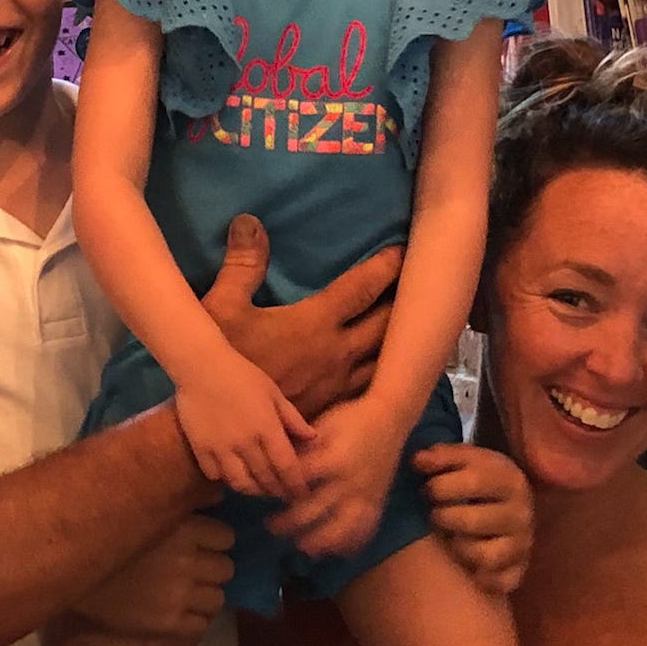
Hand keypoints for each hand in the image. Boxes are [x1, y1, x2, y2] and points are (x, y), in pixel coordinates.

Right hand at [72, 516, 233, 639]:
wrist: (69, 574)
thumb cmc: (106, 534)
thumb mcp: (143, 509)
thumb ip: (183, 501)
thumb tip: (219, 495)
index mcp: (183, 529)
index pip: (226, 537)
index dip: (213, 540)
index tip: (199, 542)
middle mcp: (187, 561)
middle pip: (226, 568)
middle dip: (211, 567)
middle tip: (192, 567)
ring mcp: (180, 595)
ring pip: (218, 598)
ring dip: (205, 593)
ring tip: (185, 590)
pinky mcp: (170, 623)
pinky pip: (202, 623)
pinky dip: (193, 617)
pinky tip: (177, 610)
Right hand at [177, 350, 313, 498]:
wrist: (200, 366)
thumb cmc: (241, 374)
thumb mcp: (273, 392)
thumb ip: (292, 418)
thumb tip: (313, 438)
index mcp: (267, 429)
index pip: (287, 467)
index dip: (296, 484)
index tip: (302, 492)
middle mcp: (245, 444)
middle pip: (265, 479)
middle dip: (277, 491)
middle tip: (283, 494)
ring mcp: (221, 449)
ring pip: (240, 483)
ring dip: (253, 490)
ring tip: (259, 488)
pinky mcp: (200, 449)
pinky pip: (215, 474)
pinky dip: (225, 479)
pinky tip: (232, 473)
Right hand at [200, 214, 399, 418]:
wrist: (224, 424)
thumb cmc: (223, 362)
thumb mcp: (223, 307)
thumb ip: (242, 264)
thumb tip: (250, 221)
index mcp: (316, 323)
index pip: (362, 288)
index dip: (385, 266)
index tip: (404, 250)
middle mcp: (337, 353)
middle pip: (387, 324)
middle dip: (407, 301)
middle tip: (424, 283)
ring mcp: (339, 384)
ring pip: (386, 359)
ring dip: (401, 339)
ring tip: (417, 324)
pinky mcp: (334, 408)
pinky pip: (371, 385)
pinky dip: (387, 371)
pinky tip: (392, 369)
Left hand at [266, 398, 401, 558]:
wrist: (390, 419)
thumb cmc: (350, 419)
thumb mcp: (321, 425)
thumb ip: (300, 447)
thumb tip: (274, 467)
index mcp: (332, 459)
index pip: (298, 482)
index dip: (279, 491)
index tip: (264, 496)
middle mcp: (348, 482)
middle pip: (312, 510)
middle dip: (287, 522)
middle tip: (270, 526)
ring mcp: (364, 496)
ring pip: (339, 530)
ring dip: (317, 541)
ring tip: (300, 545)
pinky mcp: (377, 503)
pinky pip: (363, 531)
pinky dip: (348, 544)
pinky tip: (333, 551)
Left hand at [412, 442, 532, 595]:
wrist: (505, 504)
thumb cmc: (475, 479)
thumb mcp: (463, 460)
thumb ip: (440, 456)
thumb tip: (418, 461)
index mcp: (510, 479)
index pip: (474, 481)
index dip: (440, 485)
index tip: (425, 488)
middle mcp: (522, 514)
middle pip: (472, 521)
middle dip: (442, 517)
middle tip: (433, 514)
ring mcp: (522, 545)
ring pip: (483, 556)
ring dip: (456, 547)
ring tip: (448, 537)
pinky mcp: (519, 571)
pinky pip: (496, 582)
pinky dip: (477, 576)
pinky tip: (464, 564)